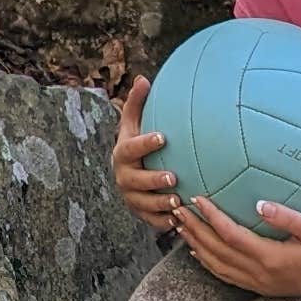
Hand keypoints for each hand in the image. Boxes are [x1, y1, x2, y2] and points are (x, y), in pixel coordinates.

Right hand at [112, 77, 177, 230]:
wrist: (127, 174)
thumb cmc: (136, 144)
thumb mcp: (133, 124)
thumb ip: (136, 103)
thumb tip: (143, 78)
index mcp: (122, 153)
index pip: (130, 148)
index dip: (145, 144)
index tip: (163, 137)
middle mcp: (123, 176)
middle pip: (135, 181)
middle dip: (153, 180)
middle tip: (173, 177)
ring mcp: (130, 197)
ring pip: (143, 203)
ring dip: (160, 203)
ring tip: (178, 200)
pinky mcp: (140, 213)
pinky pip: (150, 220)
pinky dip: (162, 222)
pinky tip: (178, 220)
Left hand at [172, 194, 300, 300]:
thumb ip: (289, 217)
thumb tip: (259, 203)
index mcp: (271, 258)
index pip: (230, 236)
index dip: (211, 217)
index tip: (197, 197)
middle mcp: (260, 274)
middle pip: (216, 252)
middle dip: (194, 230)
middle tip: (175, 208)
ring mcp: (260, 284)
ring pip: (218, 266)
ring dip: (196, 245)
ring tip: (180, 226)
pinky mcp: (262, 287)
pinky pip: (227, 276)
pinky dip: (208, 263)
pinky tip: (199, 252)